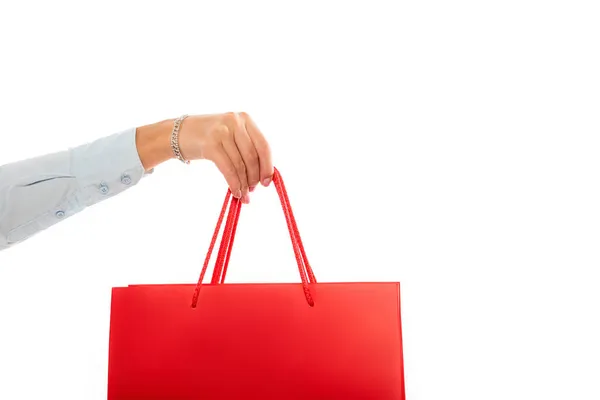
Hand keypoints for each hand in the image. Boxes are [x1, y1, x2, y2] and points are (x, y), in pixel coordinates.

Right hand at [136, 112, 272, 203]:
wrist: (177, 133)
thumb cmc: (209, 137)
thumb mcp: (231, 134)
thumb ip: (248, 148)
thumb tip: (264, 175)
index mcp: (245, 118)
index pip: (264, 145)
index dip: (268, 166)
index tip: (267, 182)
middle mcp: (235, 122)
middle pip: (253, 157)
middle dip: (254, 177)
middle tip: (253, 191)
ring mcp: (222, 132)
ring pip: (240, 165)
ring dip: (244, 184)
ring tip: (243, 195)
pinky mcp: (210, 144)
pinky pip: (228, 169)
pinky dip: (234, 183)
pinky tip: (235, 192)